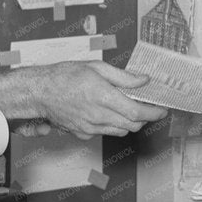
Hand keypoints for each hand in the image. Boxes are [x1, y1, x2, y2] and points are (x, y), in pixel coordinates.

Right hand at [31, 61, 166, 138]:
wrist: (40, 92)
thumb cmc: (64, 76)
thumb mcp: (97, 67)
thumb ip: (123, 77)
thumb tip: (143, 80)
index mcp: (103, 97)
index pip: (137, 112)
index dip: (154, 112)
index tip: (161, 109)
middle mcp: (99, 116)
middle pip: (133, 125)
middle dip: (145, 118)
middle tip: (149, 106)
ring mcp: (91, 128)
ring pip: (121, 131)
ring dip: (130, 122)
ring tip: (129, 108)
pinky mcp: (83, 134)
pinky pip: (106, 133)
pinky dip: (113, 125)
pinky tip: (109, 113)